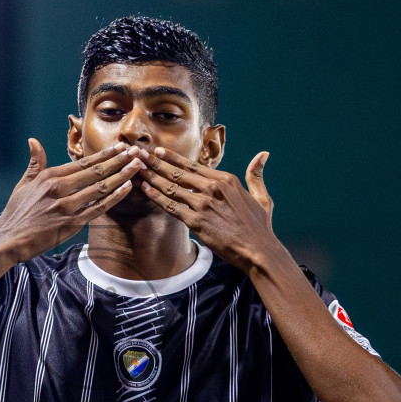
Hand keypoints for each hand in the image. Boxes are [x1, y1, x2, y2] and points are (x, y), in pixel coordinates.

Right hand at [0, 140, 141, 262]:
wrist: (8, 240)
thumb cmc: (16, 213)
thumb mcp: (23, 184)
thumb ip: (34, 163)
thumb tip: (33, 141)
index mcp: (49, 176)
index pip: (83, 162)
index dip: (104, 154)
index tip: (120, 147)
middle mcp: (59, 188)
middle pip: (96, 171)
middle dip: (119, 160)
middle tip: (137, 151)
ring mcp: (67, 206)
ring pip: (100, 187)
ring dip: (121, 175)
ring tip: (137, 166)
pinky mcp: (71, 224)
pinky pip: (98, 208)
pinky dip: (114, 197)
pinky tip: (127, 188)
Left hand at [137, 147, 276, 270]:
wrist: (257, 250)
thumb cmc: (259, 227)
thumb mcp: (261, 197)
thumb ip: (256, 175)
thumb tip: (262, 155)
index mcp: (226, 180)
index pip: (193, 165)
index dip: (172, 158)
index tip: (158, 151)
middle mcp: (212, 188)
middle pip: (178, 172)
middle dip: (156, 163)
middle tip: (140, 155)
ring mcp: (203, 204)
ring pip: (171, 187)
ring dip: (152, 177)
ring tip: (137, 169)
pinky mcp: (196, 221)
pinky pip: (171, 207)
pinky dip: (156, 197)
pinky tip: (145, 189)